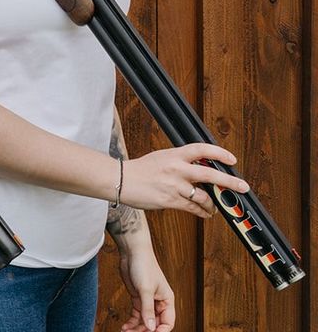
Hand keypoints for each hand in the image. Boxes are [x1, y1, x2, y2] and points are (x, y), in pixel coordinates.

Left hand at [118, 246, 173, 331]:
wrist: (132, 252)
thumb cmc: (143, 266)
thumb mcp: (145, 290)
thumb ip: (147, 309)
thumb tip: (151, 328)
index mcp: (167, 300)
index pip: (168, 322)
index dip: (160, 331)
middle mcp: (159, 302)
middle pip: (155, 324)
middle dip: (146, 331)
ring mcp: (148, 301)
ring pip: (145, 321)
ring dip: (137, 329)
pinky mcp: (137, 298)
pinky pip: (137, 315)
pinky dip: (131, 322)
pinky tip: (125, 327)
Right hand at [120, 143, 248, 216]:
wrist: (120, 180)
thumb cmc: (140, 170)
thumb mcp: (161, 158)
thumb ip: (180, 162)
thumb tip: (200, 168)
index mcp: (174, 154)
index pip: (202, 149)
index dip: (220, 153)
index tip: (232, 159)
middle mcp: (177, 169)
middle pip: (210, 174)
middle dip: (230, 182)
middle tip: (243, 187)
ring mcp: (174, 185)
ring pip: (204, 197)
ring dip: (214, 204)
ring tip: (216, 208)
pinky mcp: (170, 200)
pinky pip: (193, 208)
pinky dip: (202, 212)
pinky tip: (205, 213)